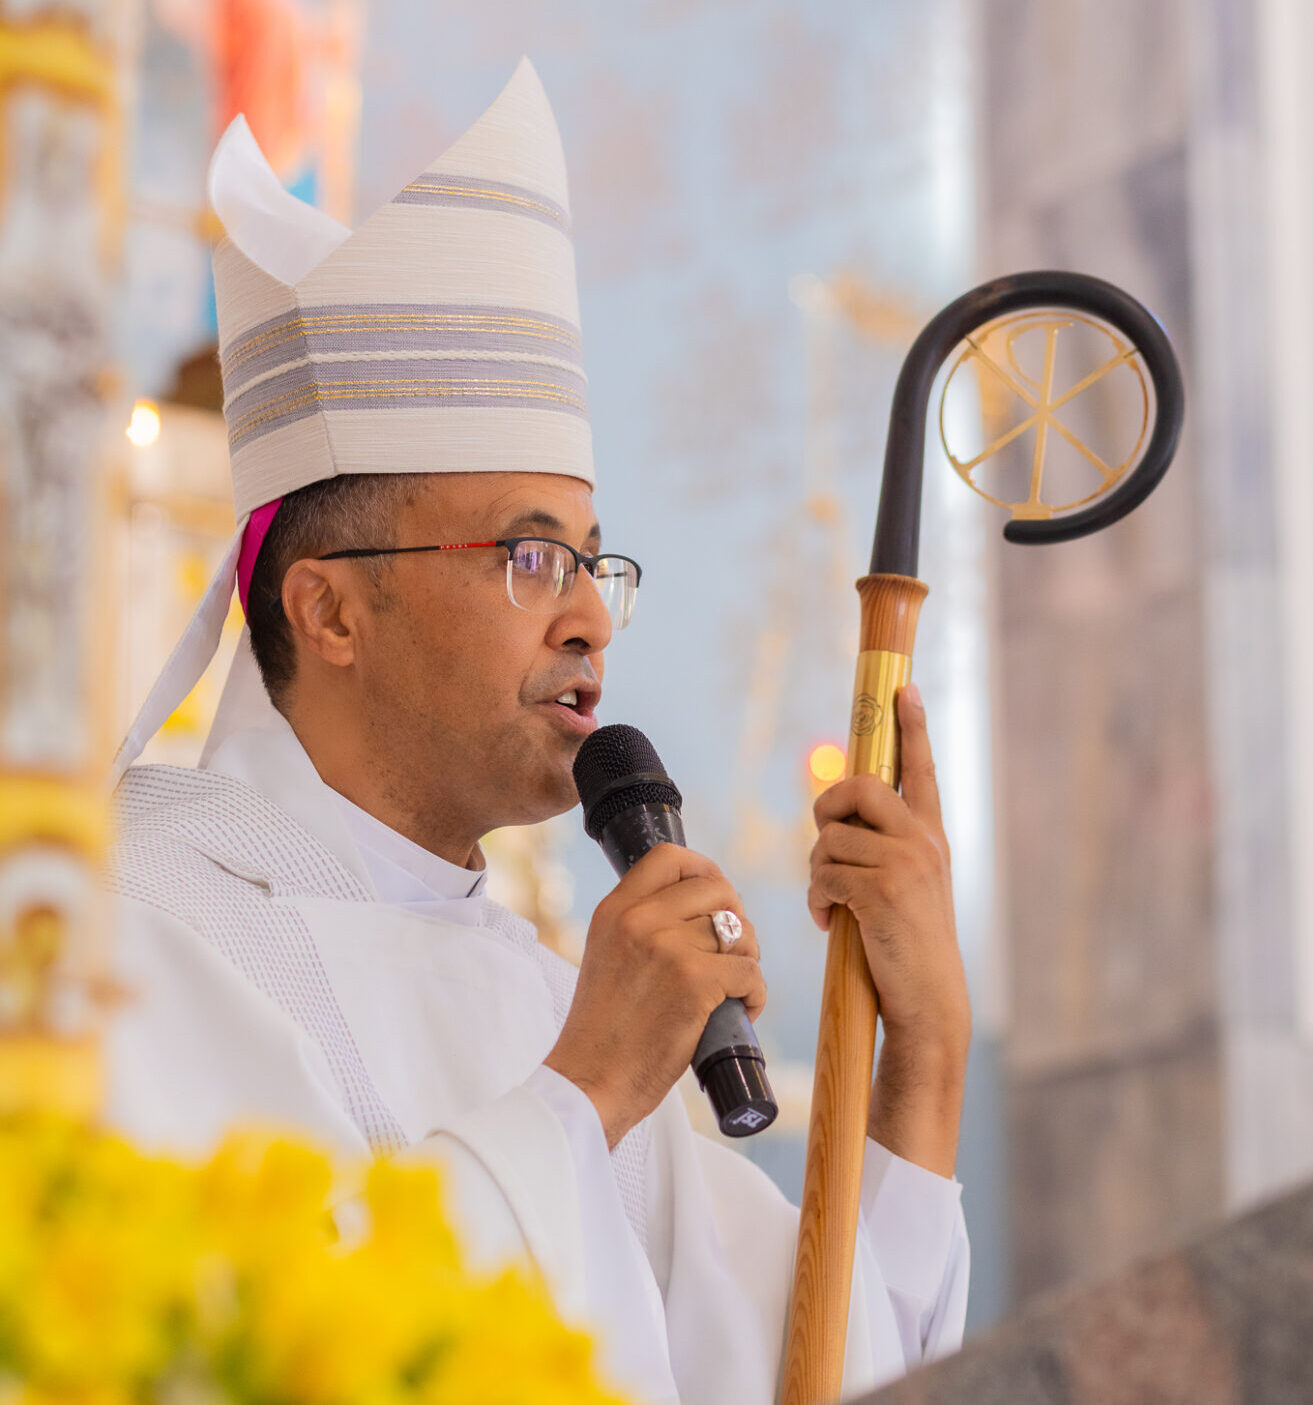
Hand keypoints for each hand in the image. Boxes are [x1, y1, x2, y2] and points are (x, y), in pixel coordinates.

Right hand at [545, 845, 763, 1148]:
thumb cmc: (603, 1032)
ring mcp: (668, 947)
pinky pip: (750, 971)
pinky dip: (756, 993)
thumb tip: (698, 915)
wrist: (589, 1082)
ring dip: (749, 959)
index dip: (705, 870)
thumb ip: (639, 929)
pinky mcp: (695, 981)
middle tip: (734, 952)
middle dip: (737, 917)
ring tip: (736, 987)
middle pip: (717, 888)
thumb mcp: (606, 957)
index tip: (717, 897)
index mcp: (615, 910)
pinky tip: (743, 1010)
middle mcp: (640, 919)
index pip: (670, 857)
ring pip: (739, 931)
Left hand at [807, 684, 969, 1175]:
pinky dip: (817, 900)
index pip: (920, 769)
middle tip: (827, 846)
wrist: (927, 1002)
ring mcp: (906, 861)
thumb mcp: (904, 887)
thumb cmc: (904, 946)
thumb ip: (880, 849)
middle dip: (826, 813)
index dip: (912, 727)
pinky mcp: (882, 889)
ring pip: (829, 837)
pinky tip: (833, 924)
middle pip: (855, 787)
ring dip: (818, 873)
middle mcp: (923, 839)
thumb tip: (832, 819)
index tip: (905, 688)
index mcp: (930, 834)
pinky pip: (824, 873)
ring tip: (835, 906)